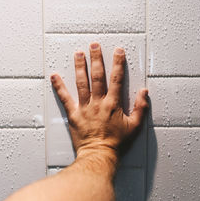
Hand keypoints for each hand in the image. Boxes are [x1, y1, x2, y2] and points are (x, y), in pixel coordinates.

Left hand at [50, 42, 148, 162]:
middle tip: (94, 45)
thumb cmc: (117, 143)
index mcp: (113, 104)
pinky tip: (55, 76)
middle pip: (97, 76)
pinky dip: (59, 86)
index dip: (118, 63)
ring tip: (78, 53)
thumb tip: (144, 92)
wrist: (99, 155)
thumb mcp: (134, 127)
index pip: (116, 79)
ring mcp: (84, 107)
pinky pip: (65, 98)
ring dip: (79, 67)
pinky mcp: (74, 114)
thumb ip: (140, 108)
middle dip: (96, 59)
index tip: (118, 51)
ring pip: (81, 83)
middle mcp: (98, 102)